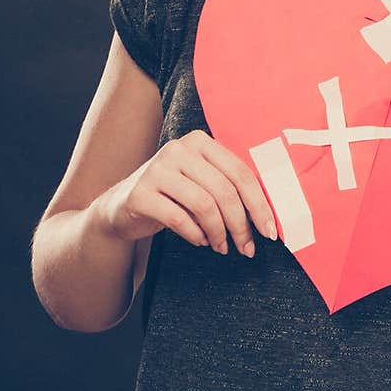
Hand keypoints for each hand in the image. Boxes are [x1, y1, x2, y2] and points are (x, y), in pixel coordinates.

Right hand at [97, 129, 277, 256]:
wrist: (121, 206)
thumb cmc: (172, 196)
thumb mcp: (201, 183)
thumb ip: (229, 188)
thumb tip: (265, 218)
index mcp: (200, 142)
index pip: (240, 173)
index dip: (259, 204)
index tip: (270, 231)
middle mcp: (179, 149)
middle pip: (225, 191)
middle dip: (241, 225)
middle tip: (246, 248)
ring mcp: (157, 169)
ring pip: (204, 205)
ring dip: (219, 233)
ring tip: (221, 246)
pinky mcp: (140, 193)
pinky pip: (179, 218)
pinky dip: (196, 235)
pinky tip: (201, 241)